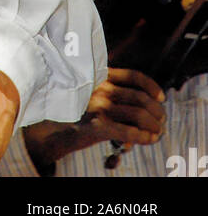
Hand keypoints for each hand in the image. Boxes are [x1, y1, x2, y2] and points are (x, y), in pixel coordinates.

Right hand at [24, 68, 165, 169]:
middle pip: (140, 97)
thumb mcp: (93, 91)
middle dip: (156, 111)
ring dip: (154, 125)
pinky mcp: (98, 126)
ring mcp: (99, 106)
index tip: (161, 97)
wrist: (55, 129)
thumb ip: (113, 91)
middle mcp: (101, 88)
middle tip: (161, 120)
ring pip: (139, 114)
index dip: (151, 86)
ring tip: (157, 131)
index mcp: (100, 76)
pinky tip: (148, 139)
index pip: (133, 76)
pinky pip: (130, 132)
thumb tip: (145, 103)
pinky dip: (144, 137)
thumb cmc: (78, 111)